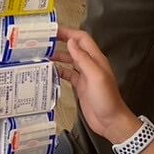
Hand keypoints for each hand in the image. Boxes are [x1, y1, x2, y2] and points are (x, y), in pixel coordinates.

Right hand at [53, 28, 138, 143]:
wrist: (111, 121)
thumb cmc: (107, 100)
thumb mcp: (95, 76)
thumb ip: (84, 58)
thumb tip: (71, 42)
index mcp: (96, 59)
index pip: (82, 39)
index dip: (68, 32)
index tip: (53, 31)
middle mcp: (90, 65)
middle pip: (74, 47)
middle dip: (60, 42)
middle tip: (44, 41)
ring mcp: (85, 75)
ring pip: (69, 60)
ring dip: (57, 56)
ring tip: (43, 55)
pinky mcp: (80, 86)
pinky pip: (68, 74)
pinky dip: (59, 71)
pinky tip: (50, 72)